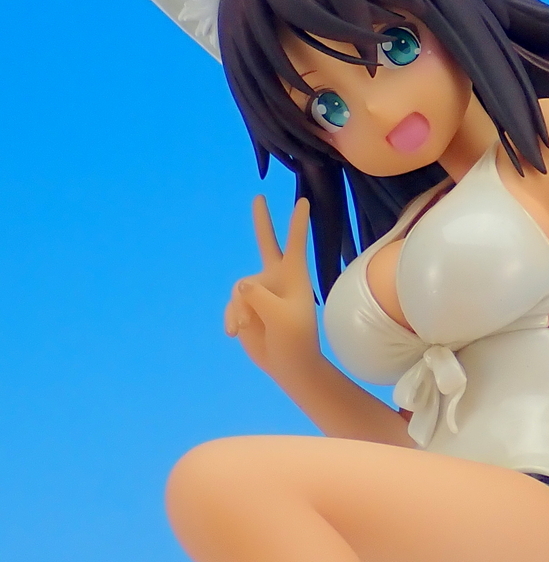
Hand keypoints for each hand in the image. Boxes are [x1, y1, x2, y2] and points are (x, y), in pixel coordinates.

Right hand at [224, 196, 319, 380]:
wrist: (287, 364)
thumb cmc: (295, 338)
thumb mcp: (280, 315)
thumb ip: (259, 295)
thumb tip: (241, 285)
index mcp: (293, 276)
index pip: (295, 244)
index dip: (298, 223)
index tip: (304, 202)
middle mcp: (275, 278)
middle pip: (266, 243)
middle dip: (262, 221)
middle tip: (259, 198)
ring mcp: (259, 291)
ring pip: (239, 288)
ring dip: (239, 308)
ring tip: (247, 326)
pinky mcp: (245, 306)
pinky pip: (232, 305)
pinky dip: (231, 318)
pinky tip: (234, 332)